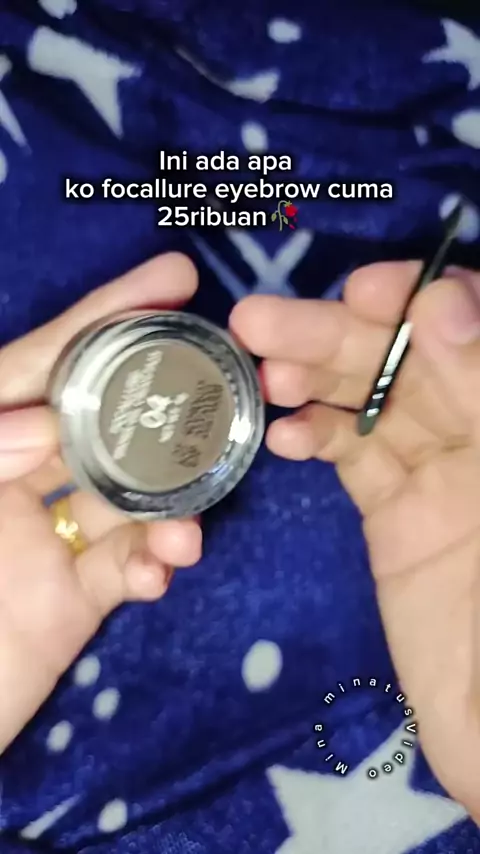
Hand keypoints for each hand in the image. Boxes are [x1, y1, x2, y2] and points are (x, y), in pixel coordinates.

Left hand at [0, 253, 201, 752]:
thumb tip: (46, 426)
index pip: (47, 360)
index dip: (106, 314)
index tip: (173, 277)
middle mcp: (20, 473)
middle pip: (103, 418)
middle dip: (160, 406)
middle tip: (222, 389)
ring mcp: (51, 535)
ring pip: (130, 496)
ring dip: (169, 507)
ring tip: (184, 533)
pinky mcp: (75, 597)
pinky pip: (127, 567)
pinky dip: (152, 564)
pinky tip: (159, 571)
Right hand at [231, 263, 479, 819]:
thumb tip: (443, 307)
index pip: (469, 326)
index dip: (422, 301)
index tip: (372, 293)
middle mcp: (478, 427)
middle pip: (405, 360)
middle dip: (337, 334)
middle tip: (260, 319)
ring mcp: (438, 472)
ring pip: (369, 402)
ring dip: (311, 378)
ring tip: (260, 371)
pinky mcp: (396, 514)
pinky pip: (352, 458)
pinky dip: (314, 437)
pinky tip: (281, 432)